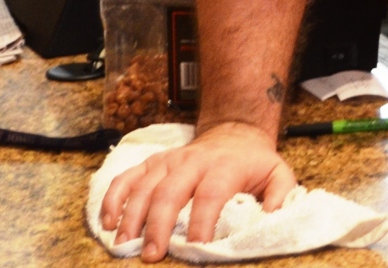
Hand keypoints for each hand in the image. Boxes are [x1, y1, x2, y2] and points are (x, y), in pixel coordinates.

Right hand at [99, 121, 295, 262]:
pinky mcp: (152, 163)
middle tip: (150, 255)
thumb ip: (280, 196)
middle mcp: (192, 161)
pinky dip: (113, 199)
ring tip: (123, 246)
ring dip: (130, 217)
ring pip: (143, 187)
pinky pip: (127, 178)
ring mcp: (169, 161)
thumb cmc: (253, 162)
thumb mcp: (277, 174)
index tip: (198, 247)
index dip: (203, 221)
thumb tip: (272, 217)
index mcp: (224, 166)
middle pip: (169, 192)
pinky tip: (107, 223)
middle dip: (158, 225)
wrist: (234, 131)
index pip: (211, 194)